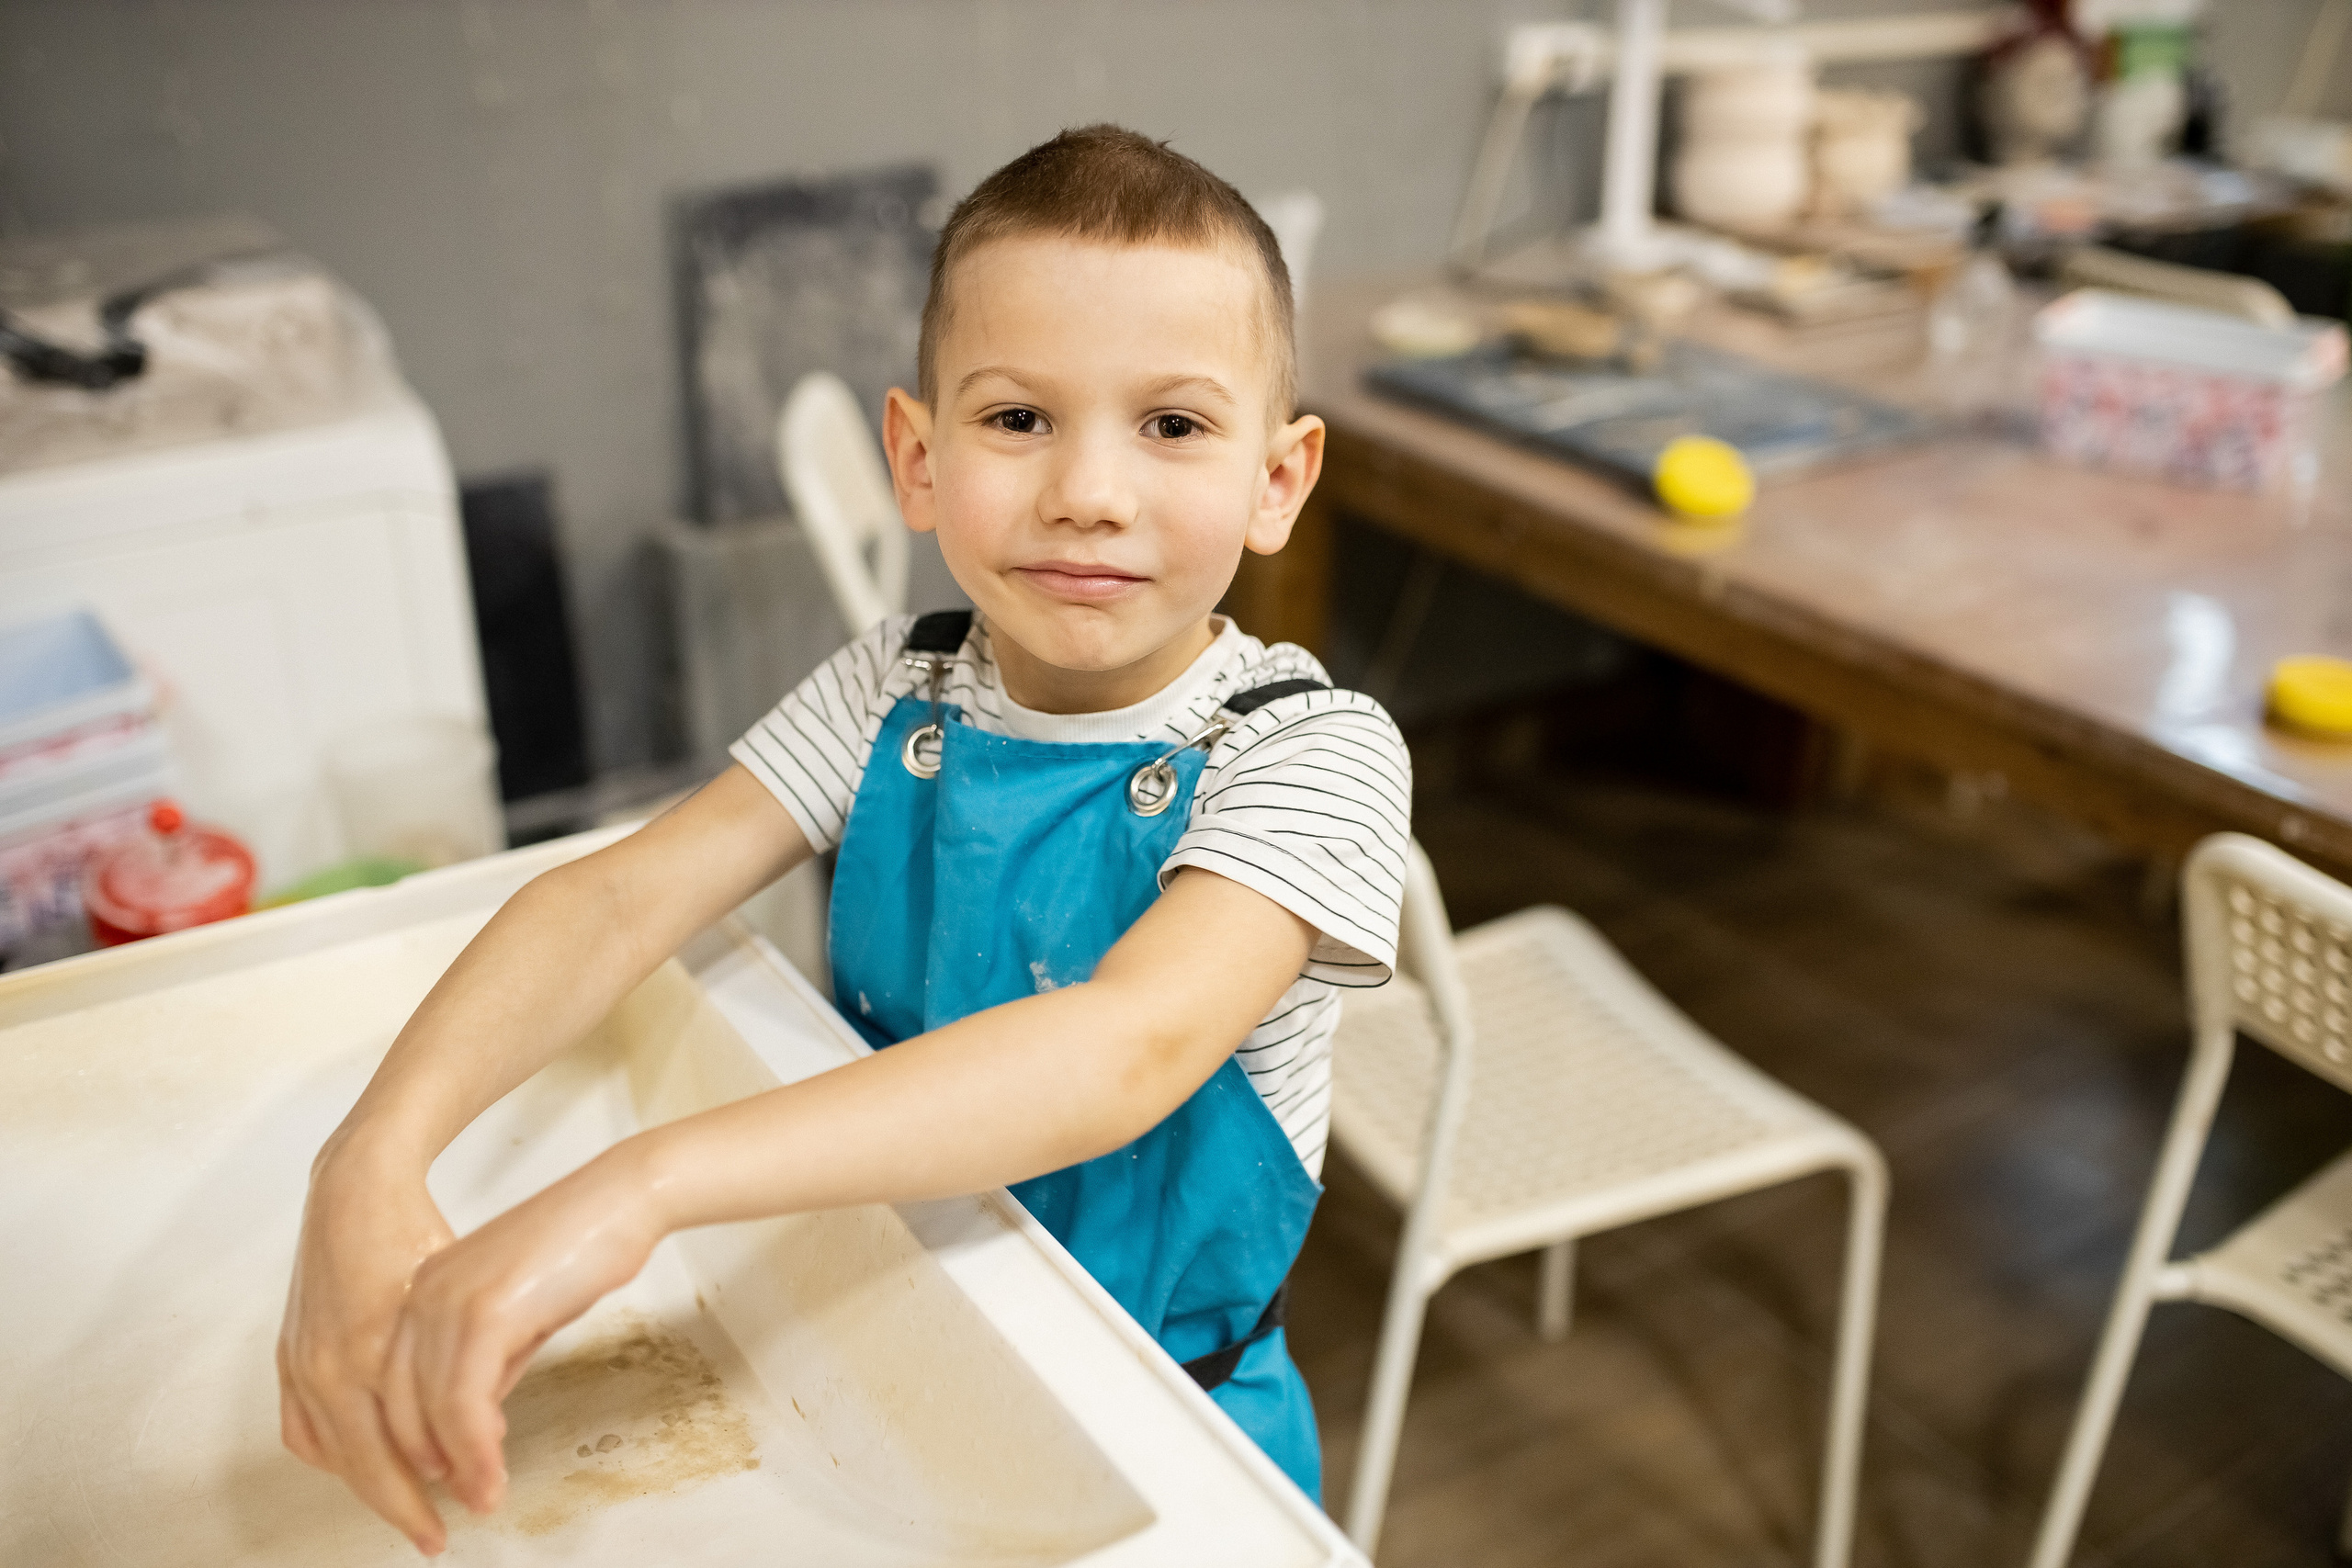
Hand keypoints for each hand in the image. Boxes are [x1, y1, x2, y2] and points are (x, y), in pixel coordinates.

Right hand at [278, 1145, 456, 1552]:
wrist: (356, 1186)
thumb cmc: (412, 1230)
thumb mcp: (456, 1298)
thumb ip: (461, 1365)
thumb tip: (477, 1430)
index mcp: (371, 1351)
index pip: (392, 1459)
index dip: (422, 1501)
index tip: (450, 1527)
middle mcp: (328, 1363)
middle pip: (360, 1467)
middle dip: (399, 1508)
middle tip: (433, 1534)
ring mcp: (302, 1360)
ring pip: (330, 1454)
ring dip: (367, 1483)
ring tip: (408, 1500)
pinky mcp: (290, 1352)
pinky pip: (302, 1427)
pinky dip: (333, 1453)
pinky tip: (361, 1460)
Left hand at [379, 1146, 665, 1520]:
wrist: (619, 1202)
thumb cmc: (579, 1246)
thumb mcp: (518, 1314)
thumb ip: (486, 1362)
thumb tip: (472, 1421)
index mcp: (423, 1290)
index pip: (390, 1387)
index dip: (406, 1446)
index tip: (430, 1484)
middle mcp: (422, 1295)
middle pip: (393, 1406)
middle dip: (417, 1470)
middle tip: (450, 1507)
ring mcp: (447, 1302)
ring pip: (425, 1413)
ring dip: (456, 1468)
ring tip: (480, 1498)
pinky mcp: (484, 1313)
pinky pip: (463, 1404)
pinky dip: (476, 1450)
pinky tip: (492, 1473)